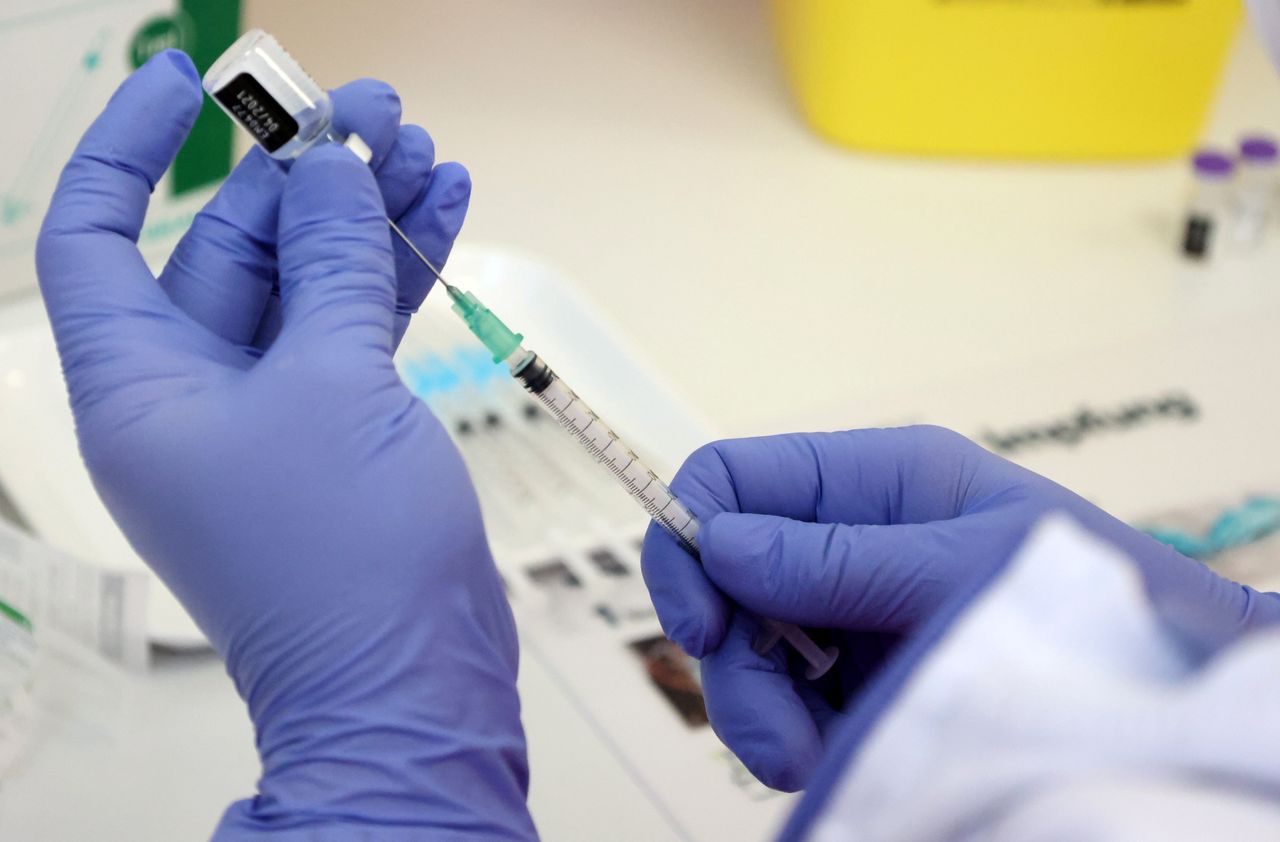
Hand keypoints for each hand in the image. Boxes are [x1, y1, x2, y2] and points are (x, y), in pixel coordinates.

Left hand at [37, 51, 534, 837]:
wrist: (413, 681)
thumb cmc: (344, 563)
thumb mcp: (334, 386)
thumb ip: (332, 265)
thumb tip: (332, 171)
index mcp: (140, 390)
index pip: (96, 239)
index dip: (130, 148)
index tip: (183, 80)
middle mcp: (195, 397)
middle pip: (230, 246)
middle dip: (302, 176)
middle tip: (373, 112)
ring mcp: (273, 413)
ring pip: (309, 281)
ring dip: (365, 216)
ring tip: (424, 152)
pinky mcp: (341, 428)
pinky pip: (359, 325)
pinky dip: (399, 270)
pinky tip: (444, 212)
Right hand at [641, 425, 1279, 790]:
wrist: (1148, 688)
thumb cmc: (1083, 595)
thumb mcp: (961, 567)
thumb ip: (838, 560)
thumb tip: (720, 542)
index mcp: (871, 479)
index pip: (736, 476)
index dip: (689, 533)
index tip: (698, 617)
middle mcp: (844, 539)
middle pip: (723, 579)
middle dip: (732, 657)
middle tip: (770, 728)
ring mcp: (844, 610)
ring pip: (745, 652)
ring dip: (758, 712)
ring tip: (810, 757)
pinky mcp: (851, 675)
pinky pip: (782, 702)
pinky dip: (789, 736)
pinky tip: (830, 753)